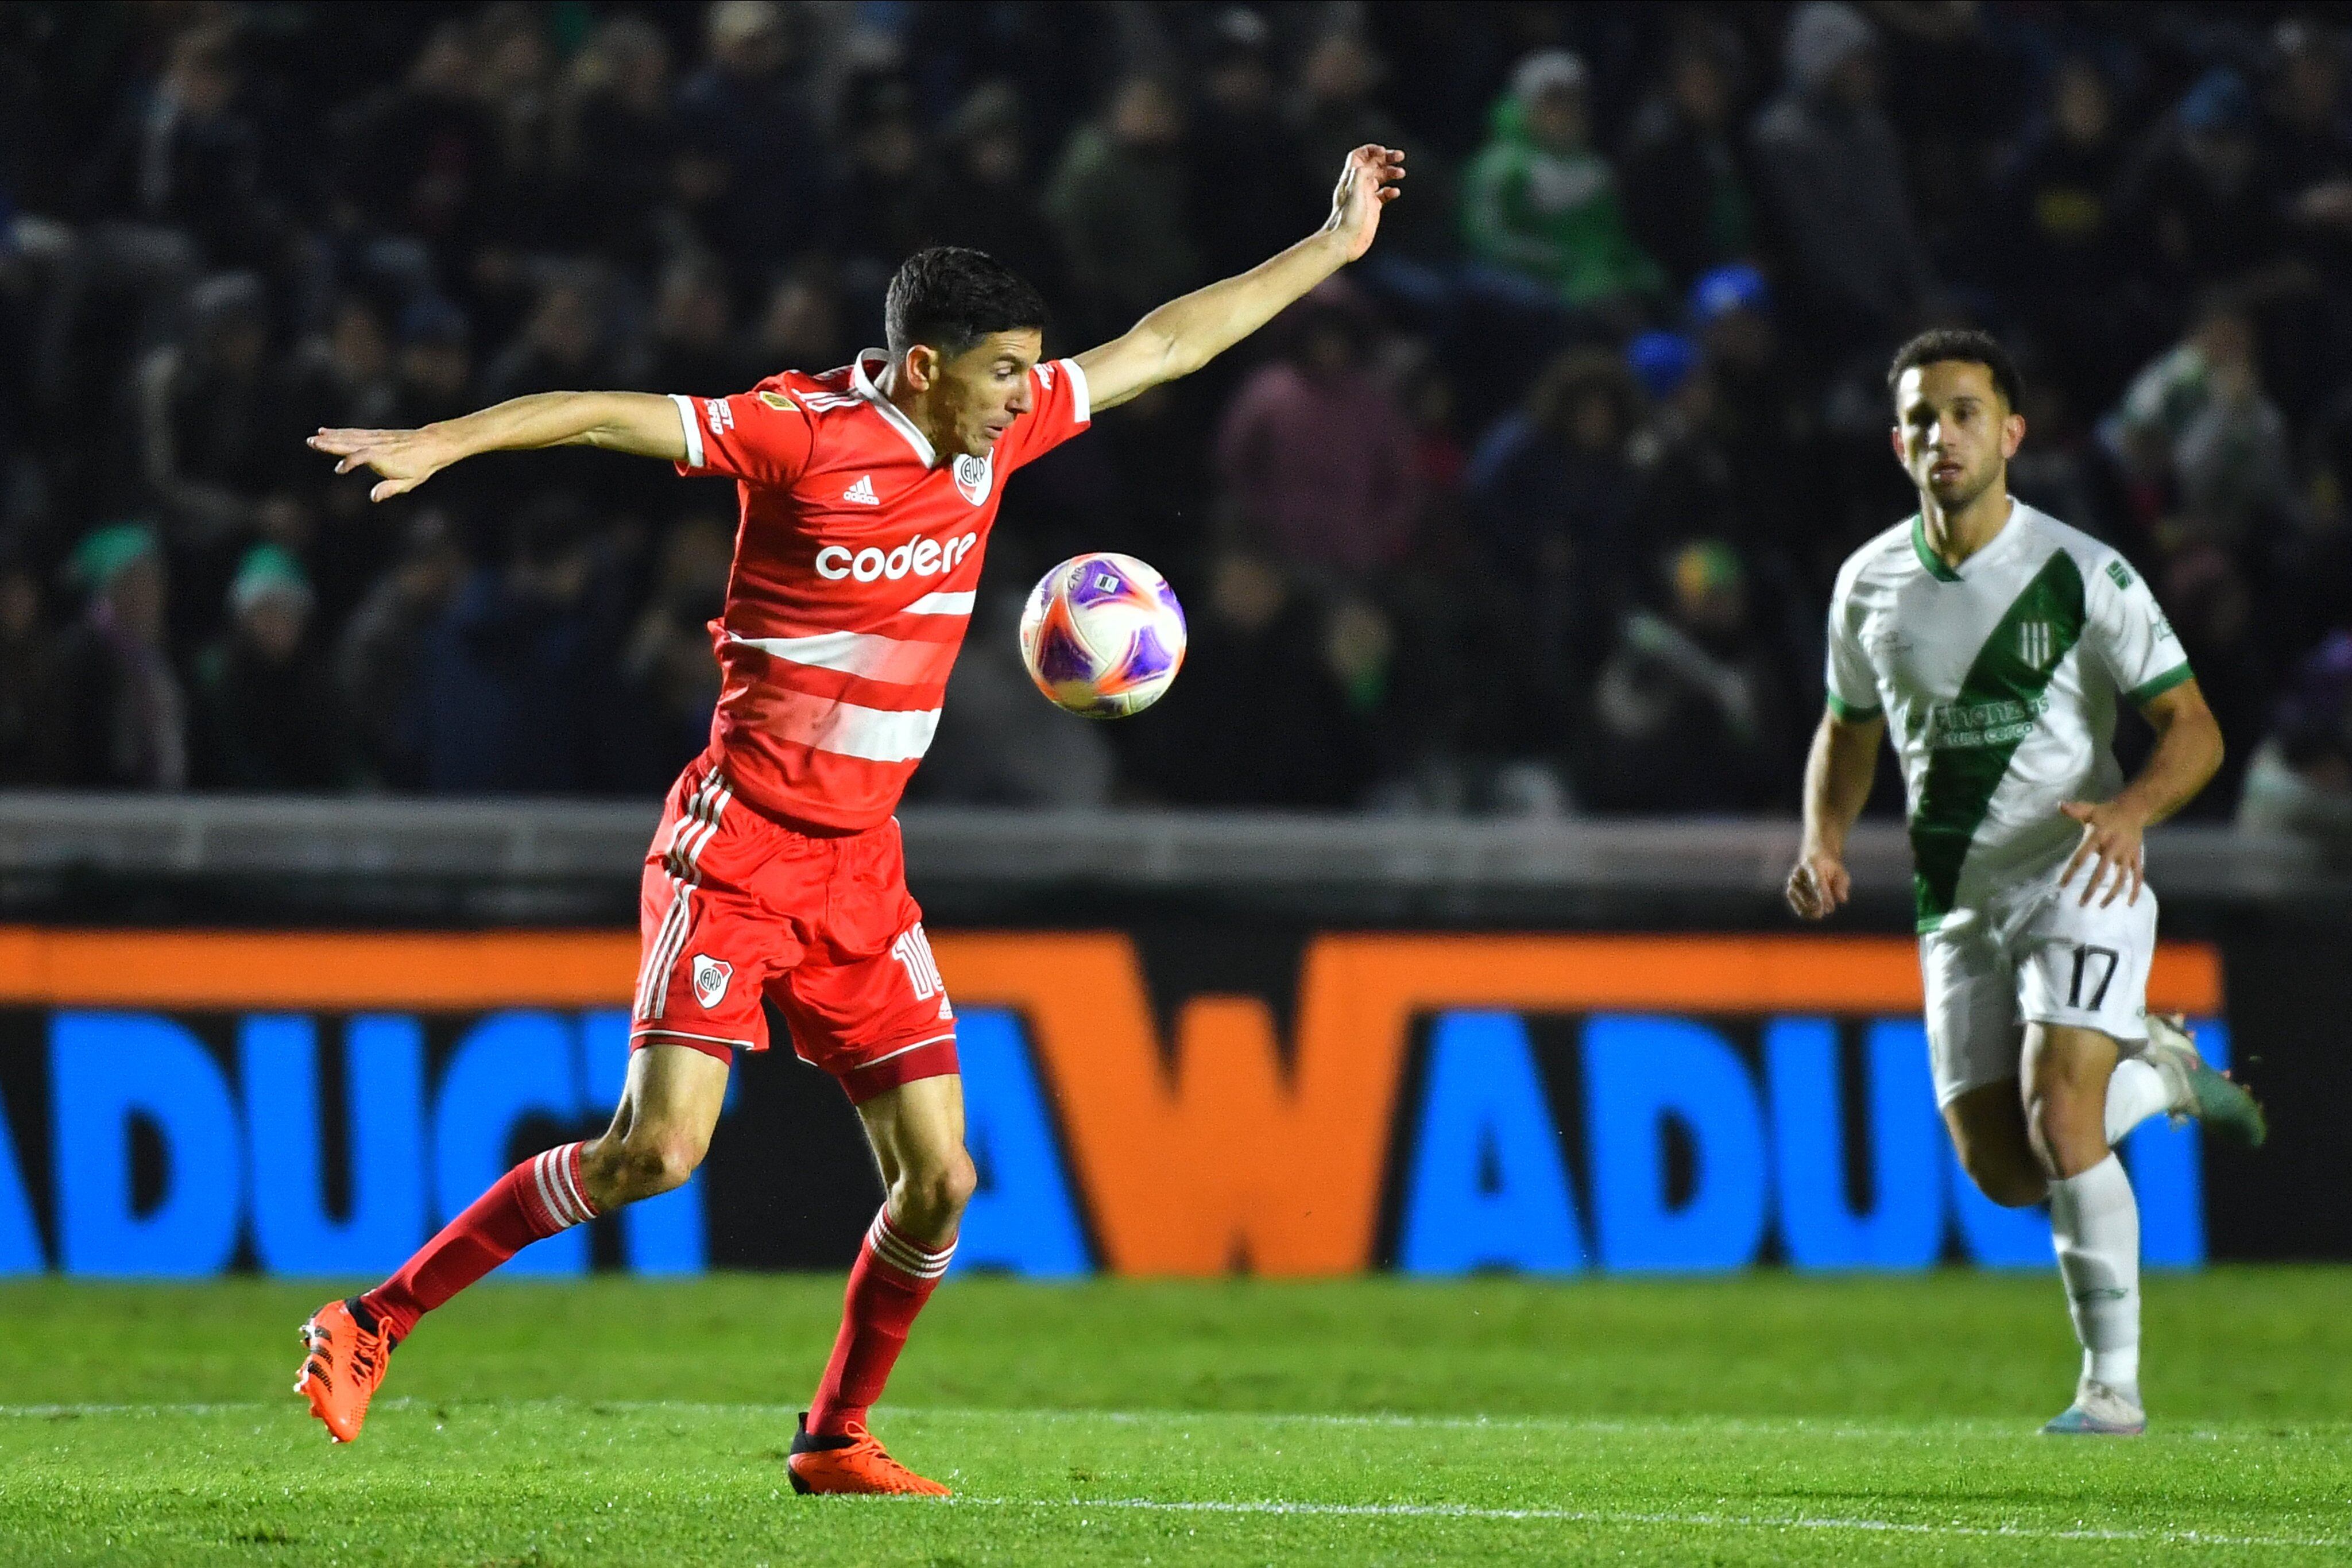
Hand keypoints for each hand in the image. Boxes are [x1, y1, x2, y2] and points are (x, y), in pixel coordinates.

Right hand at [309, 425, 453, 502]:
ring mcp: (375, 438)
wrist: (432, 444)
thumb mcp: (408, 482)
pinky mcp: (375, 434)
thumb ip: (389, 489)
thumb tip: (372, 497)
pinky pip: (355, 433)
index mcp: (382, 457)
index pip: (360, 457)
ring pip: (349, 437)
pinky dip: (340, 432)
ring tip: (314, 437)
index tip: (339, 470)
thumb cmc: (420, 466)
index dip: (349, 463)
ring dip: (330, 437)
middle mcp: (376, 445)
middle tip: (311, 442)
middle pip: (349, 443)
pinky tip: (327, 431)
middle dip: (330, 444)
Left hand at [1323, 145, 1405, 261]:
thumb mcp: (1353, 192)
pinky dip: (1391, 191)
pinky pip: (1384, 194)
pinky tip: (1395, 192)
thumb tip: (1369, 165)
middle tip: (1400, 156)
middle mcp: (1358, 185)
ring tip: (1401, 174)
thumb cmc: (1346, 219)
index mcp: (1351, 178)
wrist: (1345, 241)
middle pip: (1373, 165)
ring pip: (1380, 178)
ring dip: (1391, 173)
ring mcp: (1366, 196)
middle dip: (1386, 158)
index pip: (1359, 156)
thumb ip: (1360, 175)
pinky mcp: (1373, 208)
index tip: (1383, 151)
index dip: (1371, 150)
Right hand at [1785, 846, 1850, 920]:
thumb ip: (1841, 885)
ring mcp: (1794, 877)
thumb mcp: (1841, 873)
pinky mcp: (1791, 886)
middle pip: (1805, 888)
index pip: (1817, 882)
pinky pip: (1792, 898)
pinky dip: (1799, 907)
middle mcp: (1800, 870)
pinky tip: (1810, 915)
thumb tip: (1842, 900)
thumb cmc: (1831, 868)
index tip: (1830, 910)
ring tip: (1818, 915)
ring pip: (1794, 892)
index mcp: (1814, 864)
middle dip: (1814, 902)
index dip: (1823, 897)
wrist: (1817, 857)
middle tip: (1824, 913)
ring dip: (1805, 906)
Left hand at [2057, 799, 2146, 906]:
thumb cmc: (2106, 813)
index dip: (2072, 871)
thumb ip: (2075, 810)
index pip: (2082, 855)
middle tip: (2081, 903)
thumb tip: (2059, 804)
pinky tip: (2129, 904)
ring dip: (2112, 893)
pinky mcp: (2136, 857)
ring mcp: (2127, 854)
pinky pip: (2138, 876)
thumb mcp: (2090, 809)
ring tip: (2101, 906)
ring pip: (2121, 877)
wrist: (2134, 809)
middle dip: (2091, 888)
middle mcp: (2113, 847)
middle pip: (2102, 871)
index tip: (2062, 885)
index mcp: (2099, 836)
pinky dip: (2135, 890)